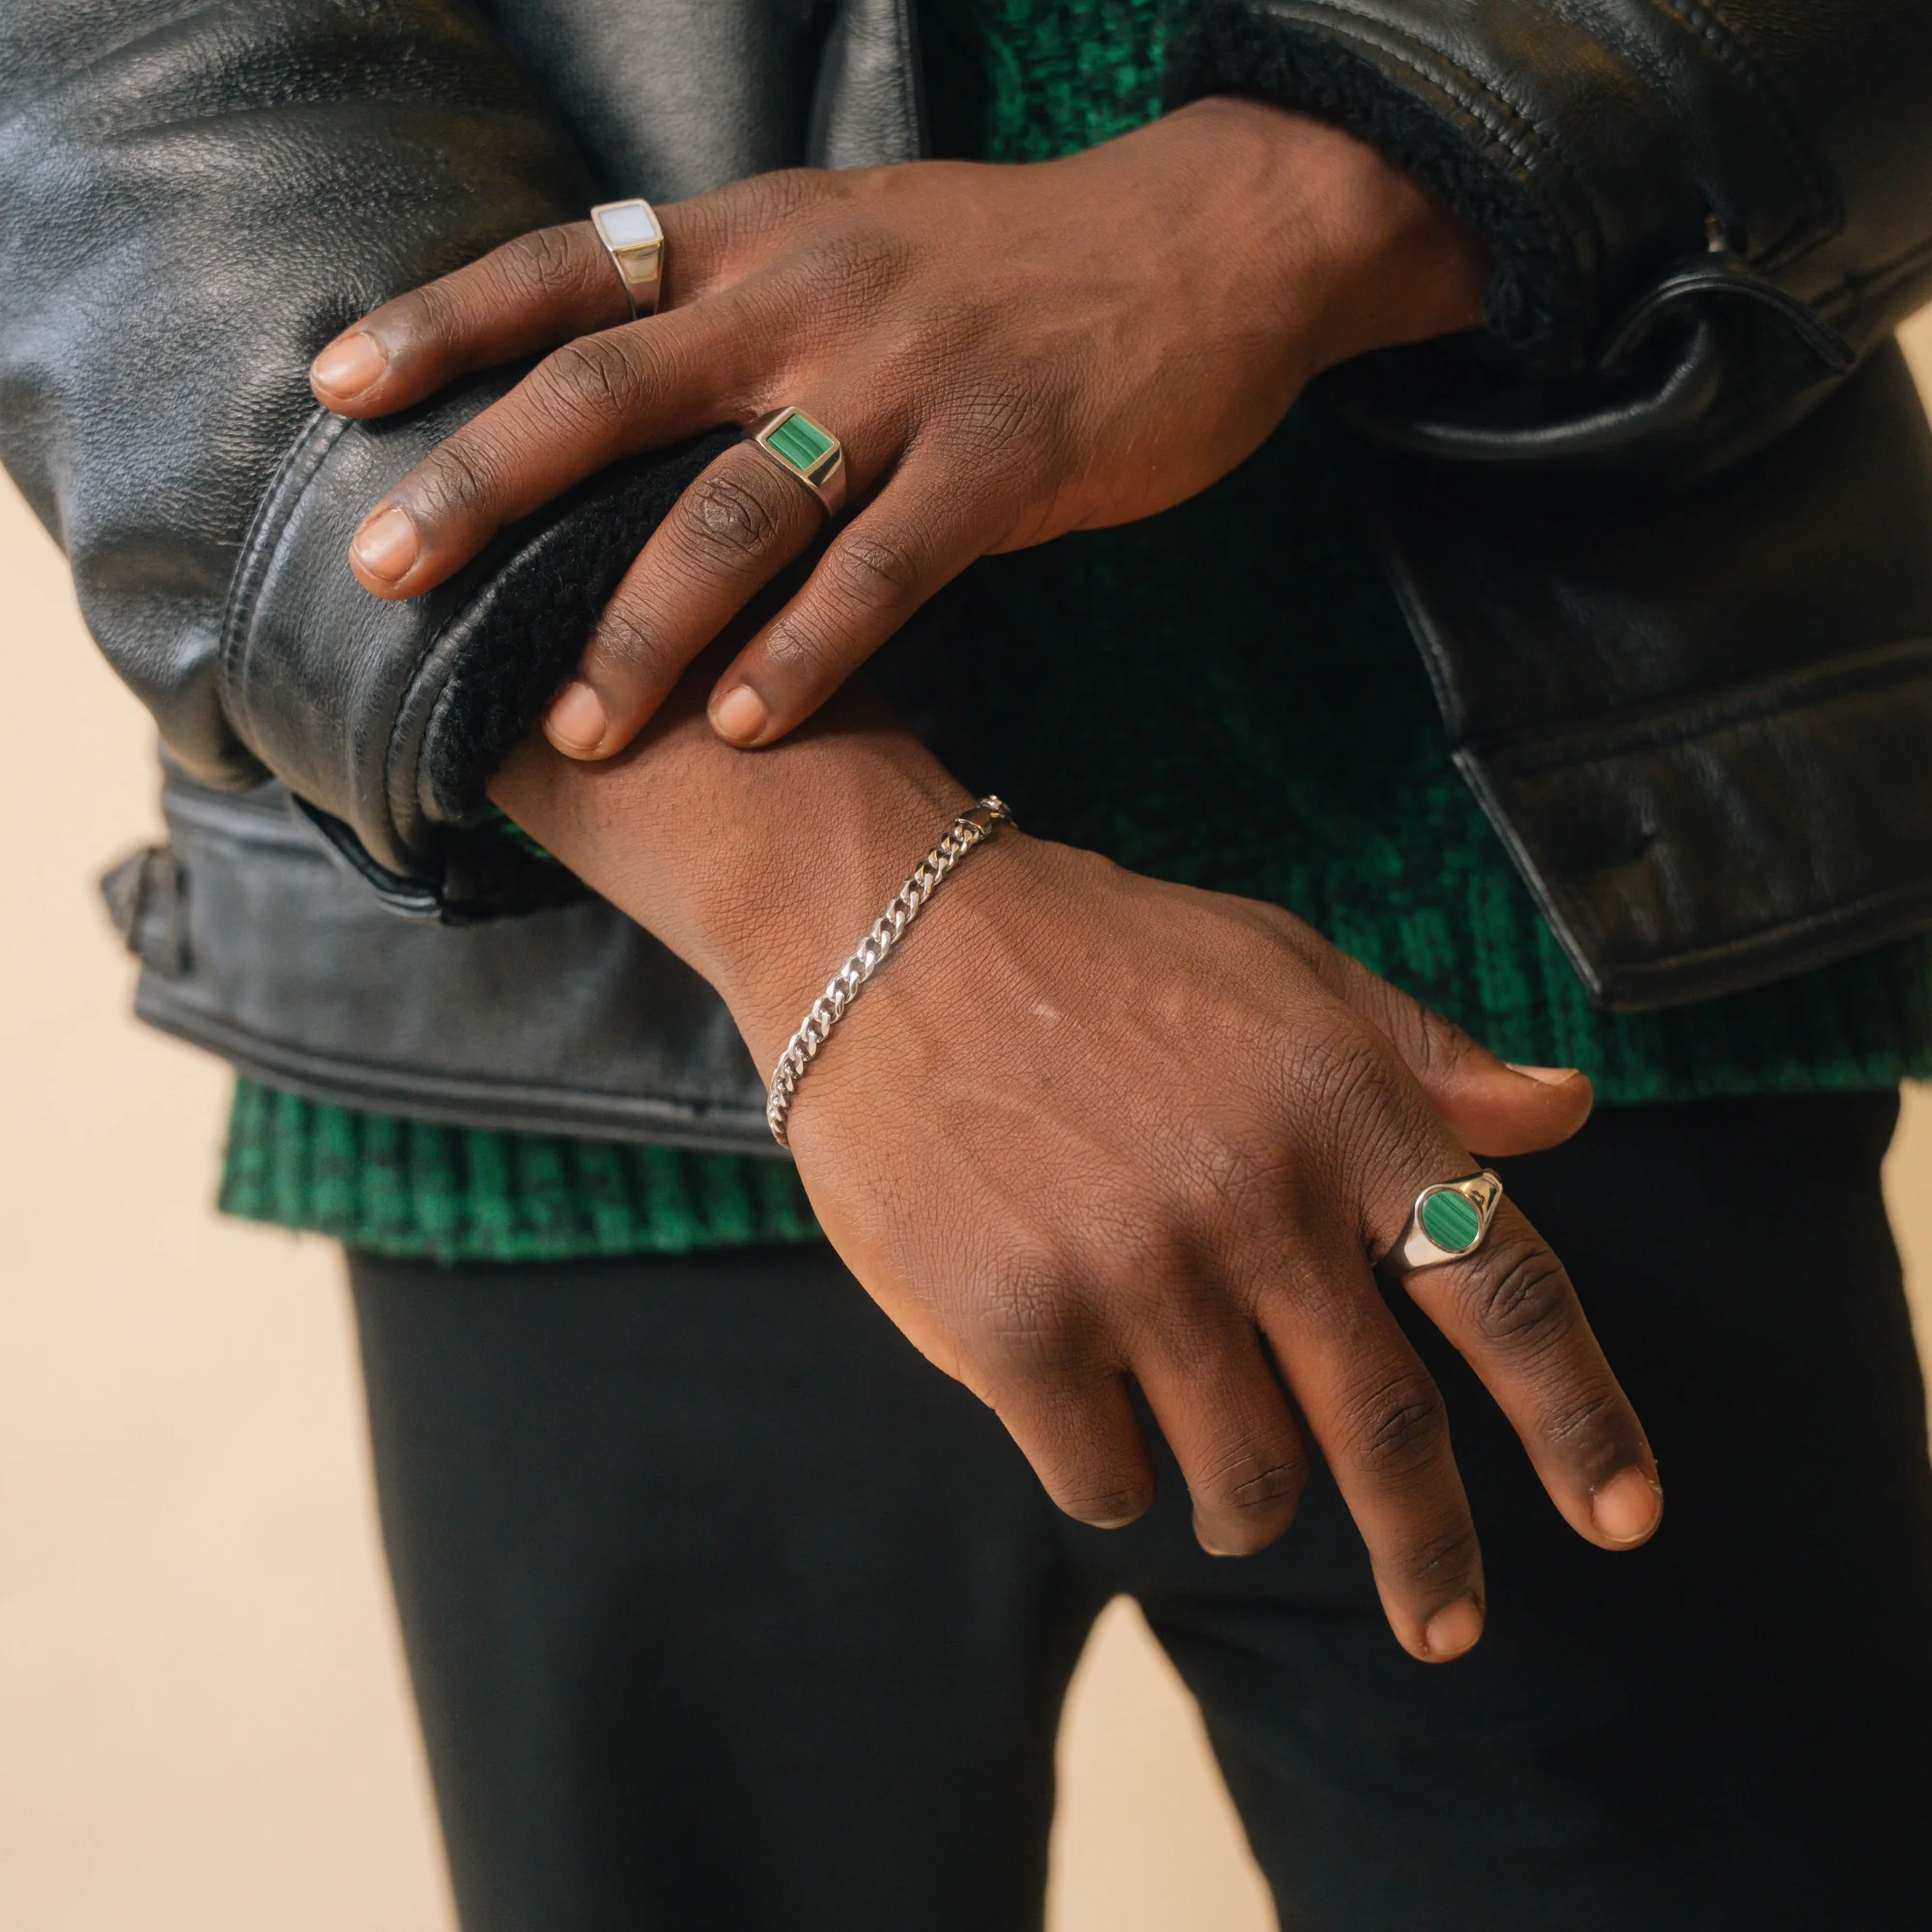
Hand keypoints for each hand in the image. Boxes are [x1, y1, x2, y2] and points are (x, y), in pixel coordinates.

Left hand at [313, 99, 1487, 757]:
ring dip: (642, 625)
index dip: (445, 320)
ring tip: (576, 728)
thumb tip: (633, 382)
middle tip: (386, 573)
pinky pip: (881, 572)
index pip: (570, 265)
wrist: (1212, 240)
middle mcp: (809, 299)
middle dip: (486, 484)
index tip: (336, 383)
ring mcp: (905, 381)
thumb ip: (745, 296)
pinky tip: (748, 725)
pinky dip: (807, 652)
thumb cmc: (1017, 260)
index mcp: (762, 237)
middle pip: (610, 390)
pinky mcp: (1001, 461)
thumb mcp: (859, 233)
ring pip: (738, 510)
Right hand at [496, 705, 1658, 1665]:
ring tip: (1228, 1483)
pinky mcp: (1017, 1327)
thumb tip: (1566, 1115)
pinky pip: (1107, 1475)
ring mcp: (1136, 1270)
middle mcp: (1257, 1199)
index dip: (1579, 1419)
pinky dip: (1118, 1471)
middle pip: (1387, 1430)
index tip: (1625, 1518)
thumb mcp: (1284, 965)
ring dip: (1250, 1500)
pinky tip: (1093, 1412)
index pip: (1504, 1289)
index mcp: (1345, 1108)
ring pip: (1246, 1474)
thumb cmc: (1104, 953)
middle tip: (1447, 1629)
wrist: (892, 937)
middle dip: (1431, 1552)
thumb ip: (1426, 1053)